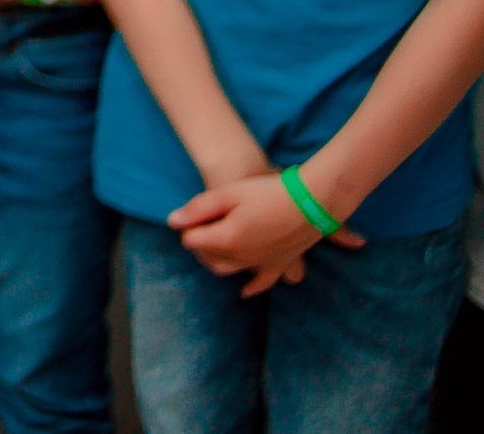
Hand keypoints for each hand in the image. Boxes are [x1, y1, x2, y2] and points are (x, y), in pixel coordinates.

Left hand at [169, 173, 364, 296]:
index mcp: (226, 239)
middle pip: (207, 256)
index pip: (191, 241)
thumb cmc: (267, 191)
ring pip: (228, 269)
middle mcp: (242, 258)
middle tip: (201, 225)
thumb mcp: (228, 193)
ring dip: (217, 258)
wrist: (312, 200)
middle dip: (199, 243)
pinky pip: (262, 283)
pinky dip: (252, 288)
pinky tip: (245, 292)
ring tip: (215, 244)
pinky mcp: (280, 264)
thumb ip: (197, 208)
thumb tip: (171, 222)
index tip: (196, 214)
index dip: (189, 226)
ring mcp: (262, 264)